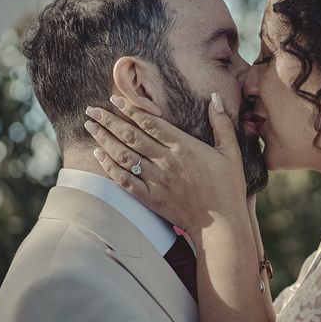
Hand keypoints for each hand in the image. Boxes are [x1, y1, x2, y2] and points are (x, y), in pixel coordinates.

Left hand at [84, 93, 247, 234]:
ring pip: (125, 156)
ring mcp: (157, 181)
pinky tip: (98, 155)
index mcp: (184, 147)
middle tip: (92, 110)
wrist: (220, 224)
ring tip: (90, 127)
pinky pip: (125, 180)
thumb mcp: (230, 152)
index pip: (151, 123)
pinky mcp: (151, 198)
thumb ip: (222, 124)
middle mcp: (167, 162)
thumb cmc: (227, 186)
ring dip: (105, 139)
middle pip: (132, 136)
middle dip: (110, 121)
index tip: (115, 99)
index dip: (131, 109)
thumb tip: (216, 97)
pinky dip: (110, 167)